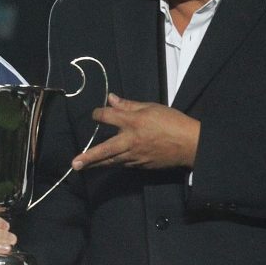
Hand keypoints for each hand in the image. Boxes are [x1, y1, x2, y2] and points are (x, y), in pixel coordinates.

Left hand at [71, 93, 199, 170]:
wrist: (191, 144)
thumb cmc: (173, 122)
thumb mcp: (151, 108)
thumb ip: (128, 105)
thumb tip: (111, 98)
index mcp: (133, 123)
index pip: (108, 117)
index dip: (98, 114)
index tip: (96, 114)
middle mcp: (130, 141)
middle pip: (104, 150)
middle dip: (88, 157)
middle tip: (74, 163)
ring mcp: (135, 156)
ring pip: (111, 161)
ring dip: (96, 163)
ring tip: (82, 166)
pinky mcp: (140, 165)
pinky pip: (124, 164)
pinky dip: (114, 162)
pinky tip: (108, 162)